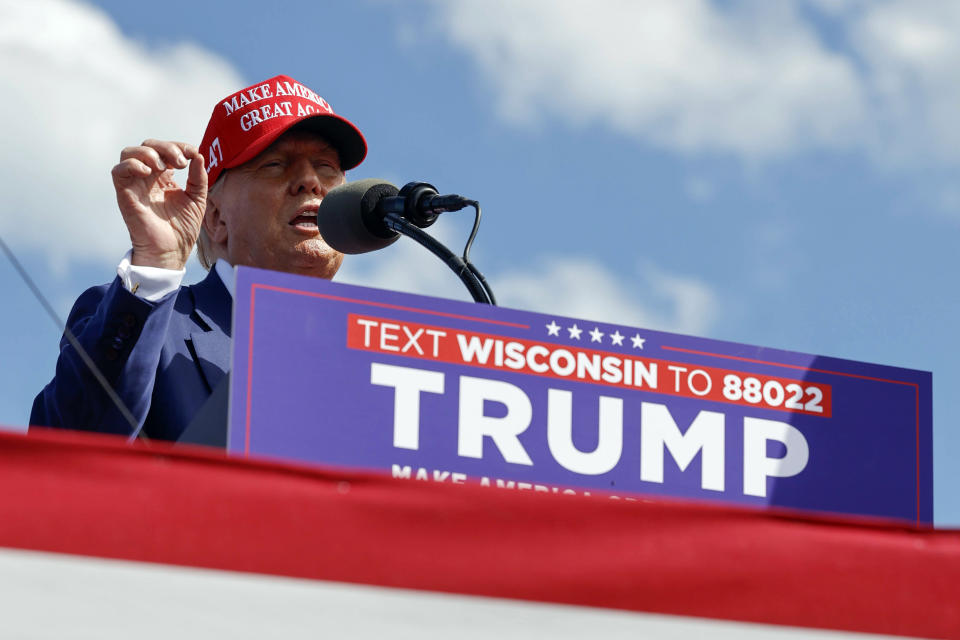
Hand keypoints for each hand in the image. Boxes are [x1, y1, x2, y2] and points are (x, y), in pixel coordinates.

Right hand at [112, 139, 206, 269]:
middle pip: (148, 146)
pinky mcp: (125, 194)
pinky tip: (148, 173)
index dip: (178, 146)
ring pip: (129, 153)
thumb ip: (198, 177)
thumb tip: (198, 155)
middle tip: (181, 162)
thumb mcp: (197, 199)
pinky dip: (132, 165)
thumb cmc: (182, 228)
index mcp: (164, 177)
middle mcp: (148, 177)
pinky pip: (118, 171)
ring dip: (148, 153)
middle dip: (166, 147)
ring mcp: (135, 184)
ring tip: (163, 167)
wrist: (172, 251)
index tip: (192, 153)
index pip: (165, 150)